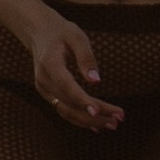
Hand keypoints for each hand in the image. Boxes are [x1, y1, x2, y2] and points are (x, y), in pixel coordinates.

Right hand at [31, 14, 122, 130]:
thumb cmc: (62, 32)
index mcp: (49, 64)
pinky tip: (97, 126)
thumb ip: (86, 57)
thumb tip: (96, 82)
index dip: (82, 100)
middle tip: (119, 119)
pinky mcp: (48, 95)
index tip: (98, 111)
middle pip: (70, 103)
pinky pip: (64, 111)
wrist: (40, 34)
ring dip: (90, 121)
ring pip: (67, 112)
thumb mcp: (76, 36)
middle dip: (94, 114)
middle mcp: (44, 81)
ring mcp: (44, 90)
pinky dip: (81, 120)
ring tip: (114, 124)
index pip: (66, 86)